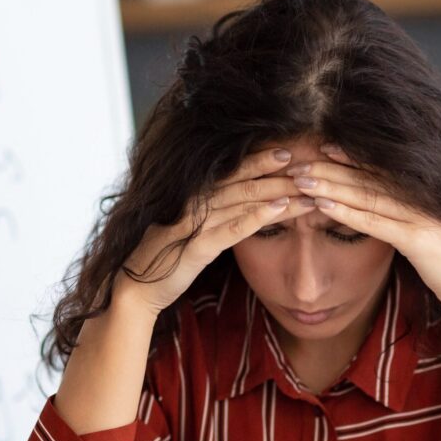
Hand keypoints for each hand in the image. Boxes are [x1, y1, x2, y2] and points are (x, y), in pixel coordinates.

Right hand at [118, 148, 312, 315]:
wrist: (133, 289)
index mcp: (191, 196)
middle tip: (307, 159)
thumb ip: (208, 214)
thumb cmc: (163, 259)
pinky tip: (282, 209)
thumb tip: (235, 202)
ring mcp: (194, 223)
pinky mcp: (197, 247)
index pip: (230, 171)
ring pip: (244, 199)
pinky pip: (234, 227)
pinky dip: (260, 216)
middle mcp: (193, 202)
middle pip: (241, 179)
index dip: (259, 159)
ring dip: (279, 191)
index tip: (287, 151)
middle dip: (275, 170)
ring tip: (307, 187)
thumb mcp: (186, 230)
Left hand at [287, 145, 440, 315]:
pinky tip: (322, 205)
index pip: (378, 172)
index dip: (350, 158)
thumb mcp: (424, 239)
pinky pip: (374, 222)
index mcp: (419, 198)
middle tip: (298, 161)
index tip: (322, 148)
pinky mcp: (416, 239)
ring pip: (365, 196)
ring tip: (301, 179)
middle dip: (330, 169)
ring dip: (330, 186)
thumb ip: (406, 225)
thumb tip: (387, 220)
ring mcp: (417, 217)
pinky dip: (346, 212)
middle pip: (366, 179)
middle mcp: (417, 201)